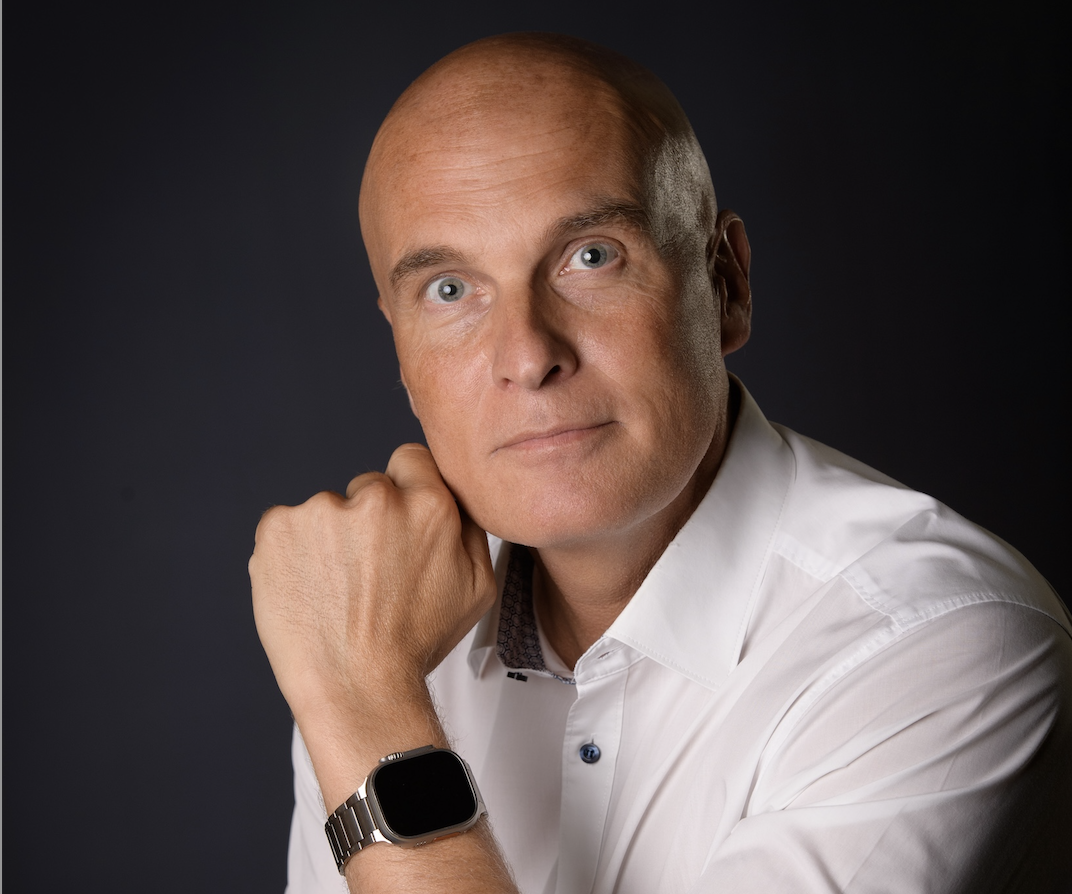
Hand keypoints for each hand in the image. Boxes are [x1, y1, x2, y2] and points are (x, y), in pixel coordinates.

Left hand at [249, 442, 496, 724]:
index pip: (411, 460)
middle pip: (369, 488)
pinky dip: (292, 552)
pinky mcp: (278, 526)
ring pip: (327, 510)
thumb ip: (470, 528)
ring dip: (329, 539)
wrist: (355, 687)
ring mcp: (322, 509)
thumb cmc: (414, 645)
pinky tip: (309, 588)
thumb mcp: (477, 587)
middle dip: (368, 522)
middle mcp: (377, 498)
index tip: (396, 524)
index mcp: (429, 505)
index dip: (406, 492)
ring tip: (337, 590)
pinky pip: (287, 526)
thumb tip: (456, 497)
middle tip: (369, 574)